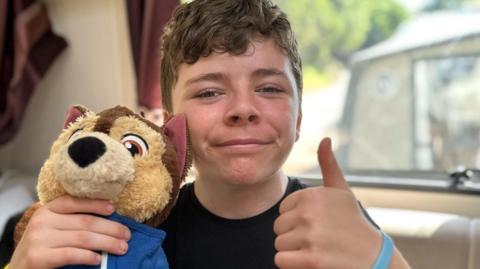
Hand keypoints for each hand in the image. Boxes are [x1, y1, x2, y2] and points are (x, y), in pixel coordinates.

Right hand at [9, 196, 130, 268]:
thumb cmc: (42, 248)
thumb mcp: (52, 228)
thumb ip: (71, 222)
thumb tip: (108, 221)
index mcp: (47, 210)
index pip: (74, 202)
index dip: (95, 204)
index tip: (113, 209)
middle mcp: (43, 221)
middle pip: (85, 222)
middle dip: (110, 228)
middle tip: (127, 235)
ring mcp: (40, 239)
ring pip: (82, 238)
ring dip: (107, 243)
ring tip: (121, 247)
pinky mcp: (39, 257)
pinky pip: (71, 254)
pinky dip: (88, 256)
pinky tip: (99, 259)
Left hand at [274, 138, 381, 268]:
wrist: (373, 258)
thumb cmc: (353, 223)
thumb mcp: (342, 192)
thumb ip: (329, 165)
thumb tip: (325, 139)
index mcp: (311, 195)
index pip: (283, 210)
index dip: (297, 219)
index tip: (317, 223)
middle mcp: (308, 213)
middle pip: (279, 227)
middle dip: (294, 235)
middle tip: (318, 239)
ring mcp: (309, 237)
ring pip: (279, 245)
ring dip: (294, 251)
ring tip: (317, 249)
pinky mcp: (310, 260)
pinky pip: (281, 261)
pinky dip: (291, 264)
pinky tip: (311, 261)